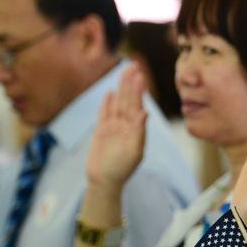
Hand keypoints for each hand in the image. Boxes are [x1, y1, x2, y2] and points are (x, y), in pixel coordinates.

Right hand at [86, 63, 147, 190]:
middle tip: (133, 65)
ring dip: (120, 88)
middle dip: (131, 83)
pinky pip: (104, 114)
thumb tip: (146, 113)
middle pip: (128, 99)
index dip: (139, 89)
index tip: (141, 74)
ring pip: (117, 103)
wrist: (104, 181)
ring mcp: (113, 127)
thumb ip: (139, 132)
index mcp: (136, 128)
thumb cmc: (122, 169)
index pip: (138, 104)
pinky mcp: (101, 132)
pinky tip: (109, 93)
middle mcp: (126, 125)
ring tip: (123, 72)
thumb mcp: (134, 152)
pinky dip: (106, 104)